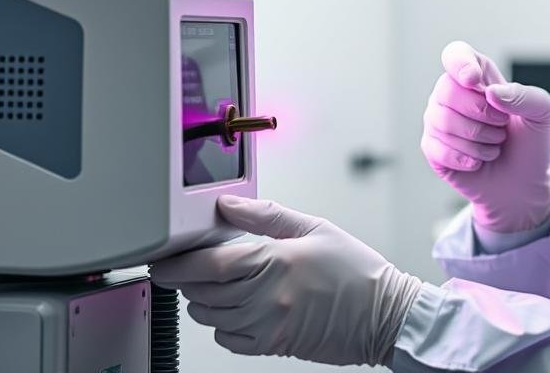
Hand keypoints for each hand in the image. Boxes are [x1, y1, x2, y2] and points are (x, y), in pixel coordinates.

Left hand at [148, 196, 422, 365]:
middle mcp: (267, 297)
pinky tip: (233, 309)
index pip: (210, 265)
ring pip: (211, 317)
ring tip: (212, 284)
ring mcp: (268, 325)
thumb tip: (229, 204)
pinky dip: (221, 325)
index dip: (178, 263)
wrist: (385, 314)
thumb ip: (265, 215)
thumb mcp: (314, 227)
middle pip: (202, 291)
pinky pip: (229, 340)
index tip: (164, 259)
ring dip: (201, 301)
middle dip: (184, 279)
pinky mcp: (274, 344)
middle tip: (180, 267)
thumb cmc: (356, 270)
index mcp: (275, 262)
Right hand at [421, 41, 549, 232]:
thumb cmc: (531, 144)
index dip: (459, 64)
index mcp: (478, 77)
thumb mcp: (542, 114)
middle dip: (480, 114)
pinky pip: (438, 148)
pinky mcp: (432, 147)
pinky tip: (478, 161)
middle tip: (502, 127)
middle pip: (446, 90)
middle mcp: (452, 94)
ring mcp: (438, 120)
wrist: (523, 185)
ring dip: (478, 140)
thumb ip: (525, 96)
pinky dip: (466, 158)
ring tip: (494, 146)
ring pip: (442, 121)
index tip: (474, 81)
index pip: (455, 55)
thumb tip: (491, 94)